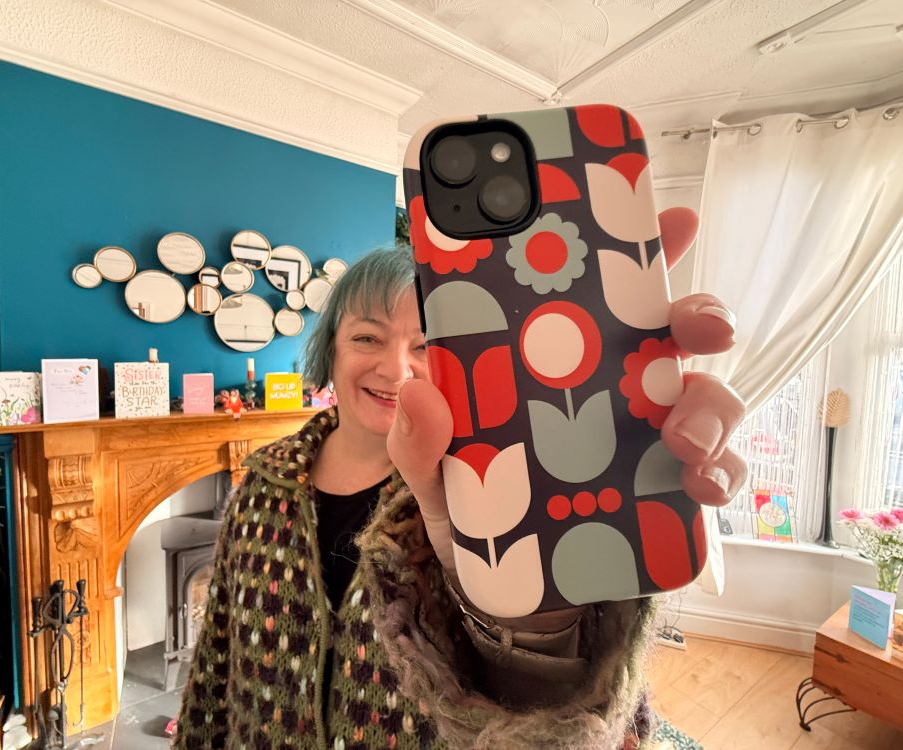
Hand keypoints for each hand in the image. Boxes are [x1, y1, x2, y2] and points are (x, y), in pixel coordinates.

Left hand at [387, 208, 746, 633]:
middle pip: (676, 332)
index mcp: (561, 358)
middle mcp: (618, 384)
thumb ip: (419, 435)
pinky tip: (701, 485)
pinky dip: (720, 473)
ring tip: (680, 437)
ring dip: (710, 406)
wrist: (506, 586)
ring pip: (709, 396)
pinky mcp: (671, 489)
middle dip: (700, 317)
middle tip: (697, 329)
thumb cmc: (476, 503)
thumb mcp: (434, 468)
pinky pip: (716, 469)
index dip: (642, 247)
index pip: (606, 289)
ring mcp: (651, 434)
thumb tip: (417, 389)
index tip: (673, 217)